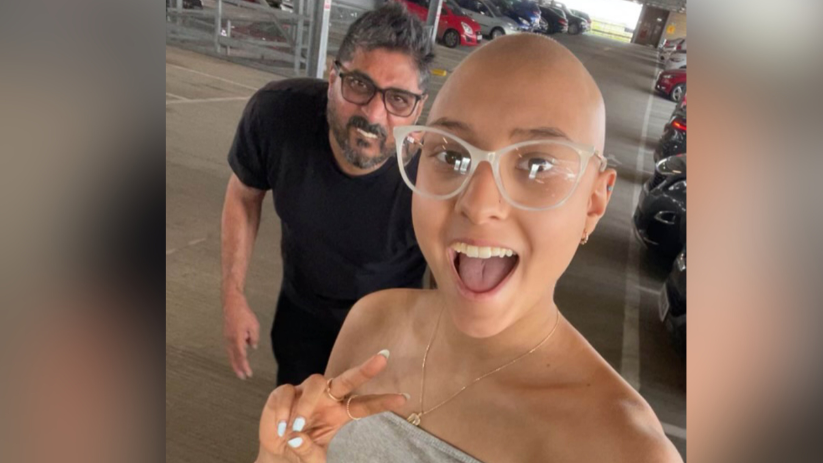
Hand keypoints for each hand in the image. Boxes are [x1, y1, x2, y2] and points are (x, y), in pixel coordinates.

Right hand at [223, 293, 259, 379]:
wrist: (232, 304)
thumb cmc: (243, 313)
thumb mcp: (254, 326)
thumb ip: (254, 338)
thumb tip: (252, 347)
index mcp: (237, 339)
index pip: (241, 356)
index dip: (244, 366)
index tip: (248, 374)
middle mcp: (230, 340)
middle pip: (233, 358)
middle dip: (238, 368)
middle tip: (242, 377)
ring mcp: (227, 338)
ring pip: (230, 354)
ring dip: (234, 363)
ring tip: (239, 371)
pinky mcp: (226, 335)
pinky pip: (229, 349)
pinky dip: (233, 356)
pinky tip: (236, 359)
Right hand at [256, 350, 407, 462]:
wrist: (276, 452)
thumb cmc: (301, 451)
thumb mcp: (310, 459)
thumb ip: (308, 451)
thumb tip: (296, 437)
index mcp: (339, 413)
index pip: (364, 406)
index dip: (382, 402)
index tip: (404, 398)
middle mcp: (327, 398)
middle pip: (348, 379)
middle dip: (365, 370)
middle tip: (383, 359)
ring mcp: (306, 392)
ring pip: (315, 383)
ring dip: (307, 405)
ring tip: (298, 428)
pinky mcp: (284, 392)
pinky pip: (287, 392)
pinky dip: (283, 410)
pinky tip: (281, 427)